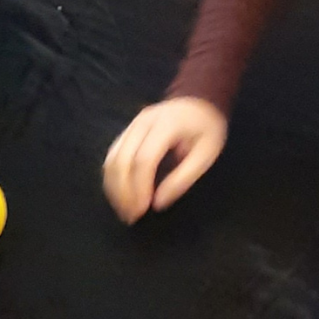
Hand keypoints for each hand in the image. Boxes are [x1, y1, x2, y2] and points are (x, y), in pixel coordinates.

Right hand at [103, 96, 227, 223]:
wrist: (197, 101)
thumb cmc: (206, 128)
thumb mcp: (206, 153)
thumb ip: (183, 178)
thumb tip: (159, 203)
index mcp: (166, 124)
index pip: (144, 159)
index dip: (140, 187)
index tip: (143, 209)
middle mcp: (142, 122)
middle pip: (121, 160)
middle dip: (123, 192)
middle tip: (130, 216)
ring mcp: (131, 126)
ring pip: (111, 159)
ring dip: (114, 188)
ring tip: (124, 211)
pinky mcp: (126, 132)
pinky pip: (112, 157)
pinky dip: (112, 179)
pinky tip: (120, 195)